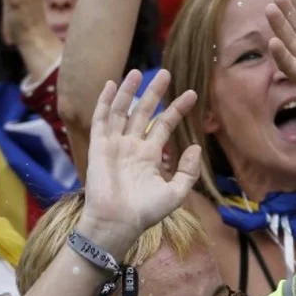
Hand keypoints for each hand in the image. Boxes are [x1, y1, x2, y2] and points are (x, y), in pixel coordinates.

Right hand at [79, 69, 201, 252]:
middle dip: (154, 92)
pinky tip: (112, 84)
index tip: (193, 94)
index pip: (165, 125)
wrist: (118, 223)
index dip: (177, 109)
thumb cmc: (145, 212)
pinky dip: (106, 102)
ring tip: (138, 72)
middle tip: (166, 73)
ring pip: (122, 111)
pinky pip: (102, 119)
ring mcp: (115, 145)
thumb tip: (196, 146)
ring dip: (129, 91)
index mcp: (150, 155)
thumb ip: (188, 170)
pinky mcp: (99, 146)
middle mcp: (132, 146)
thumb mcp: (176, 193)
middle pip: (144, 112)